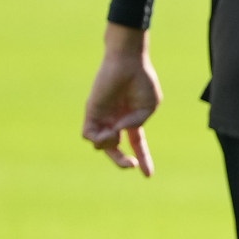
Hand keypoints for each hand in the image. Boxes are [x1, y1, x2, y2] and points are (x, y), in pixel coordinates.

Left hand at [83, 23, 161, 175]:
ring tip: (116, 133)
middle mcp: (116, 121)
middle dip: (122, 161)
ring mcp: (103, 118)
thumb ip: (137, 123)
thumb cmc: (141, 80)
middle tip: (131, 165)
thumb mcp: (149, 106)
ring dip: (111, 146)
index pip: (137, 144)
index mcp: (132, 120)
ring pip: (100, 145)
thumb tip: (120, 132)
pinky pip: (89, 135)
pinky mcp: (91, 112)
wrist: (127, 62)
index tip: (148, 176)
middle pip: (115, 149)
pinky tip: (111, 130)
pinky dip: (101, 138)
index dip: (144, 159)